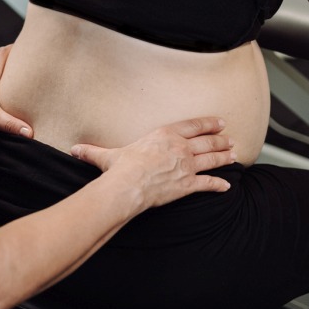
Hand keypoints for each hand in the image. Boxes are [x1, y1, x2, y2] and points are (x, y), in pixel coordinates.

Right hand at [71, 116, 234, 202]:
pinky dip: (219, 185)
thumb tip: (74, 149)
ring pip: (212, 160)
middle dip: (221, 140)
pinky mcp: (187, 184)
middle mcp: (180, 148)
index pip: (193, 126)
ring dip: (225, 157)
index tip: (219, 122)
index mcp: (165, 134)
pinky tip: (227, 186)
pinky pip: (208, 184)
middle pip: (207, 142)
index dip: (208, 123)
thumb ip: (94, 151)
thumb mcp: (108, 155)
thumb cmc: (120, 168)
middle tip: (230, 140)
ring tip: (234, 155)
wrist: (128, 185)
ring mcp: (186, 166)